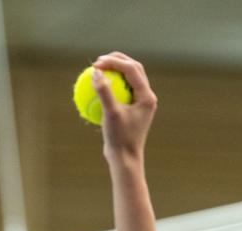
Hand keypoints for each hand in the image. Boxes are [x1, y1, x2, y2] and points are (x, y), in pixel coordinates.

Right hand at [93, 52, 157, 167]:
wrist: (125, 159)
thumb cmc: (119, 139)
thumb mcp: (110, 114)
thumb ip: (104, 92)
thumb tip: (95, 72)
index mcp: (146, 96)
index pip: (132, 70)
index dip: (115, 62)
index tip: (97, 63)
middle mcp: (146, 97)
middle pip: (133, 70)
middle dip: (117, 61)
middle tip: (99, 60)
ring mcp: (140, 104)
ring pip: (129, 80)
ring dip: (115, 72)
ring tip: (99, 70)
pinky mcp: (132, 111)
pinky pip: (122, 93)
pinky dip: (111, 88)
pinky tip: (97, 89)